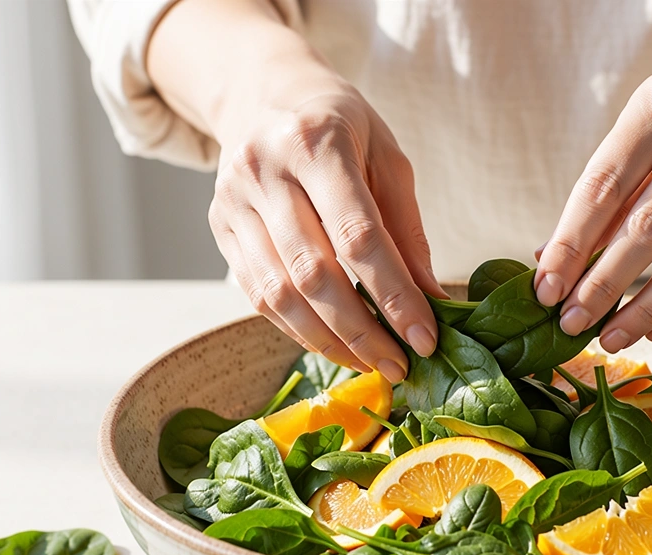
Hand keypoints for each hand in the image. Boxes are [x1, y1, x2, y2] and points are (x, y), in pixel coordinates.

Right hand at [208, 71, 443, 381]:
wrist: (264, 93)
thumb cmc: (341, 126)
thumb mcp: (387, 158)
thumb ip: (407, 228)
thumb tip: (432, 299)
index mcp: (316, 142)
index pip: (358, 236)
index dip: (394, 296)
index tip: (425, 338)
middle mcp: (264, 170)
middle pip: (313, 273)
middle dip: (361, 331)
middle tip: (399, 365)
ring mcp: (233, 201)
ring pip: (278, 293)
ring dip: (328, 341)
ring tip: (370, 364)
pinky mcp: (219, 227)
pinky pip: (257, 295)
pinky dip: (298, 330)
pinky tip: (334, 345)